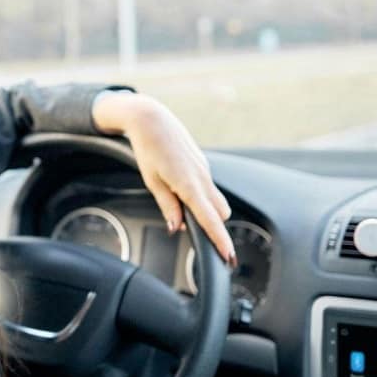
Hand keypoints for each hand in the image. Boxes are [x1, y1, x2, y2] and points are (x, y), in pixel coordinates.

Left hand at [92, 92, 236, 265]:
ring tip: (186, 213)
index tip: (228, 257)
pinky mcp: (202, 165)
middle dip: (214, 226)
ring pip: (217, 200)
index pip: (209, 219)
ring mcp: (204, 170)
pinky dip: (203, 197)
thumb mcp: (152, 181)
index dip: (220, 240)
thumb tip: (176, 228)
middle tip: (198, 235)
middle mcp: (202, 177)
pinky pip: (209, 187)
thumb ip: (167, 206)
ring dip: (209, 212)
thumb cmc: (147, 148)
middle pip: (220, 213)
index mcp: (189, 184)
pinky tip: (185, 195)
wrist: (151, 119)